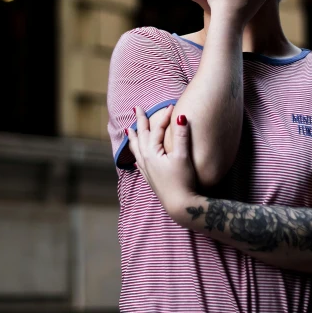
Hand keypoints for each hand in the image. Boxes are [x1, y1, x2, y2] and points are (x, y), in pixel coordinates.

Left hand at [127, 105, 197, 219]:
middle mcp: (146, 160)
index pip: (157, 130)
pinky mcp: (150, 179)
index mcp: (152, 153)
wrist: (180, 206)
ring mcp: (147, 170)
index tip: (172, 106)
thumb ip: (181, 135)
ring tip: (128, 130)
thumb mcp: (182, 156)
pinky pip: (139, 163)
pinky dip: (136, 156)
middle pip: (141, 136)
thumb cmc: (182, 180)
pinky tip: (135, 158)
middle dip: (140, 121)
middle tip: (137, 109)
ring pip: (136, 149)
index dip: (164, 117)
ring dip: (133, 138)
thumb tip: (181, 116)